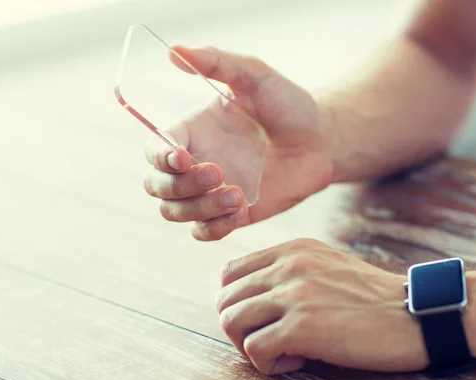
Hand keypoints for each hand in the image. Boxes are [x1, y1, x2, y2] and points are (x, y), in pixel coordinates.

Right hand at [143, 46, 333, 240]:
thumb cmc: (286, 104)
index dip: (160, 157)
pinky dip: (215, 227)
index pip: (155, 149)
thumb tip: (175, 51)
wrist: (320, 141)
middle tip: (217, 173)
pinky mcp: (231, 215)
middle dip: (178, 186)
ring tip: (238, 195)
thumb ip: (218, 62)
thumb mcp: (255, 76)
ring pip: (175, 213)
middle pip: (156, 187)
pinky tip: (242, 210)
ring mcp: (210, 192)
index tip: (183, 157)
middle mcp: (194, 164)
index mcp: (191, 132)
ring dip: (199, 208)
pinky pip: (205, 232)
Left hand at [215, 238, 428, 374]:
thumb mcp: (328, 265)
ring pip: (231, 321)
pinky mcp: (303, 327)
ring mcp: (295, 294)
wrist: (418, 314)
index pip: (231, 272)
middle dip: (239, 327)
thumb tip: (254, 296)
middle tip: (269, 341)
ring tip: (283, 352)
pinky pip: (254, 350)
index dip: (237, 302)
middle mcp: (289, 265)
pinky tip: (297, 361)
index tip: (263, 319)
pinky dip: (268, 364)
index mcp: (293, 249)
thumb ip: (291, 270)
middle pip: (225, 298)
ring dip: (249, 345)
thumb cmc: (374, 298)